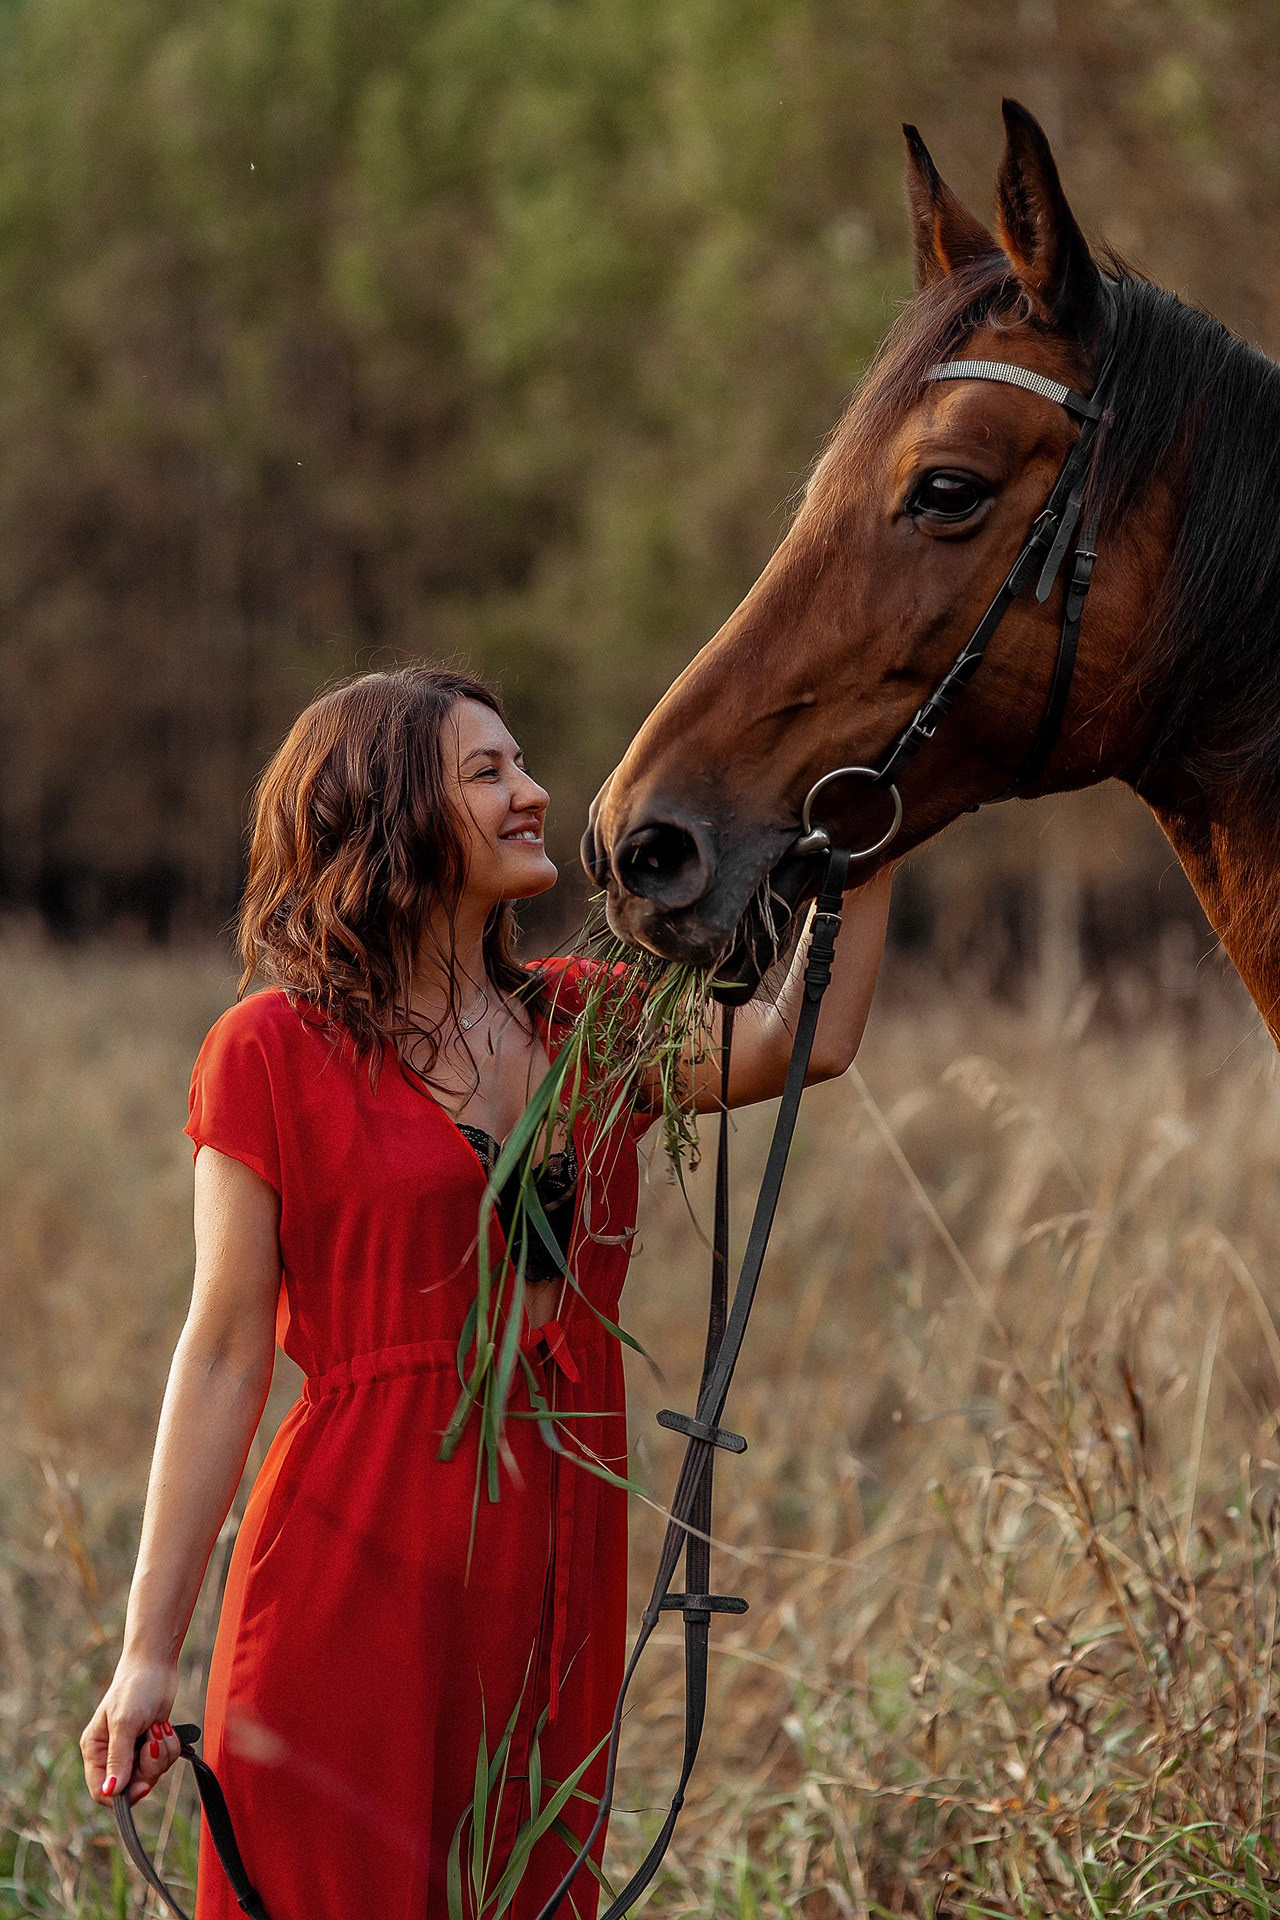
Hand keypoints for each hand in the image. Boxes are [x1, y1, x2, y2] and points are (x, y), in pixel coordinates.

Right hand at [81, 1659, 182, 1806]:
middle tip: (153, 1743)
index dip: (121, 1795)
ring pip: (149, 1774)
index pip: (101, 1791)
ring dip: (161, 1755)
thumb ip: (119, 1759)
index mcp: (95, 1750)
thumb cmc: (135, 1688)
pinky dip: (169, 1747)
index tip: (143, 1784)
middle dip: (148, 1768)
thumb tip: (110, 1791)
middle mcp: (111, 1754)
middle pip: (130, 1786)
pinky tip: (164, 1727)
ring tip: (158, 1729)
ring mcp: (132, 1749)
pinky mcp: (150, 1743)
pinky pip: (163, 1761)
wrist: (157, 1665)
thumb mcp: (125, 1723)